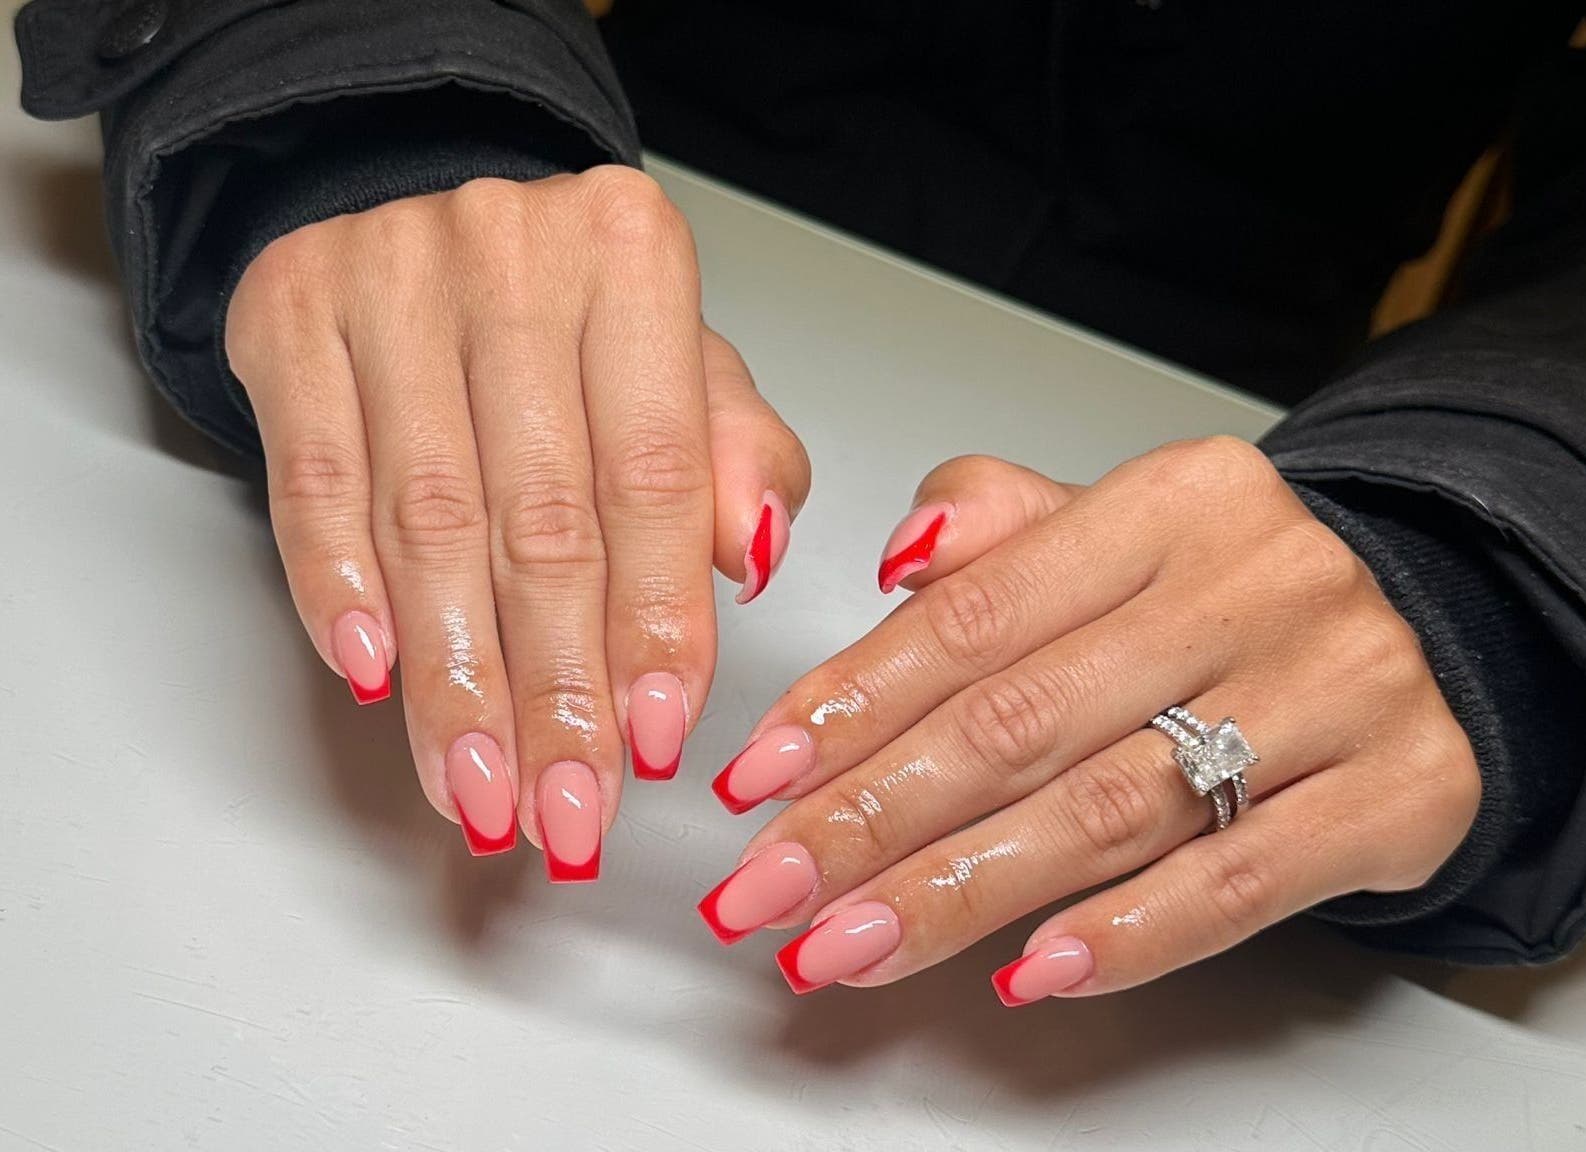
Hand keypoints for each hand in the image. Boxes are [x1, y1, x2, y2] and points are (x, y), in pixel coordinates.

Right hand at [225, 167, 808, 871]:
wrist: (414, 198)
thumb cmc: (565, 312)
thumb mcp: (678, 361)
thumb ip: (734, 457)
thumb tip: (755, 554)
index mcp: (631, 260)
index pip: (655, 478)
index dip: (655, 624)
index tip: (657, 739)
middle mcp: (513, 256)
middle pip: (541, 518)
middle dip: (554, 689)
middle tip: (564, 807)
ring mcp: (390, 277)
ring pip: (427, 520)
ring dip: (456, 678)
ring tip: (480, 785)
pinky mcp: (292, 314)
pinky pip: (314, 480)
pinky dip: (340, 590)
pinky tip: (376, 677)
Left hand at [696, 439, 1477, 999]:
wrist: (1426, 622)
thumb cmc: (1231, 588)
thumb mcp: (1117, 525)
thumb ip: (998, 524)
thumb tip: (898, 559)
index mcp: (1169, 503)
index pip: (976, 615)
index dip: (853, 705)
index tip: (761, 778)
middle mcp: (1257, 584)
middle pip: (1023, 722)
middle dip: (875, 820)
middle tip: (773, 888)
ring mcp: (1336, 689)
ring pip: (1108, 811)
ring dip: (961, 893)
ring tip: (853, 944)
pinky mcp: (1396, 793)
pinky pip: (1236, 883)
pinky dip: (1123, 935)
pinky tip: (1026, 972)